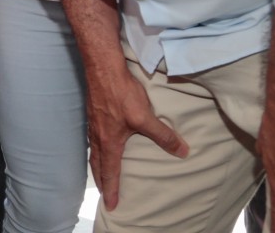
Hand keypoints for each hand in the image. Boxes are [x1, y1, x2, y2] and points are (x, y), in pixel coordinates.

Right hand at [85, 64, 187, 210]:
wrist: (102, 70)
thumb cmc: (121, 94)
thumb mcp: (145, 117)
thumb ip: (163, 135)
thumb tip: (182, 151)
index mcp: (110, 142)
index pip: (110, 172)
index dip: (112, 189)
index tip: (112, 204)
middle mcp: (98, 136)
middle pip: (97, 165)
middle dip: (101, 181)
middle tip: (104, 193)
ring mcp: (93, 124)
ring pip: (94, 152)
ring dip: (97, 166)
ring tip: (101, 173)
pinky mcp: (93, 113)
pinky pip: (93, 139)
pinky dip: (96, 150)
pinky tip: (101, 144)